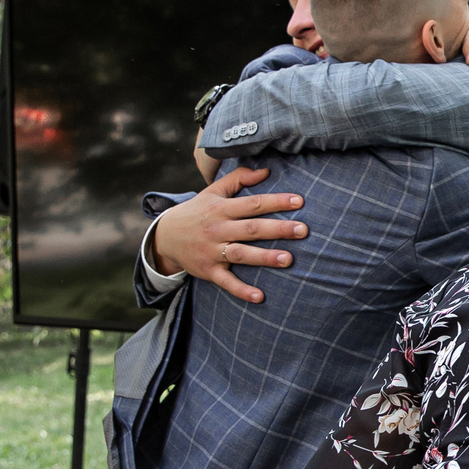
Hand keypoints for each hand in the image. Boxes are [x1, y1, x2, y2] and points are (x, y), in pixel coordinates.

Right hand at [150, 166, 308, 304]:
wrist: (165, 236)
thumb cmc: (197, 211)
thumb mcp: (213, 191)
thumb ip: (238, 178)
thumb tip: (266, 171)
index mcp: (221, 208)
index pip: (252, 203)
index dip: (276, 202)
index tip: (299, 201)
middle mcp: (218, 229)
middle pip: (251, 228)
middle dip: (278, 229)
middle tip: (303, 230)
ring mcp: (212, 251)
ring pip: (241, 254)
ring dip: (264, 257)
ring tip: (288, 259)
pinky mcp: (208, 271)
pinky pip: (226, 282)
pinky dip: (242, 290)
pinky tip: (260, 297)